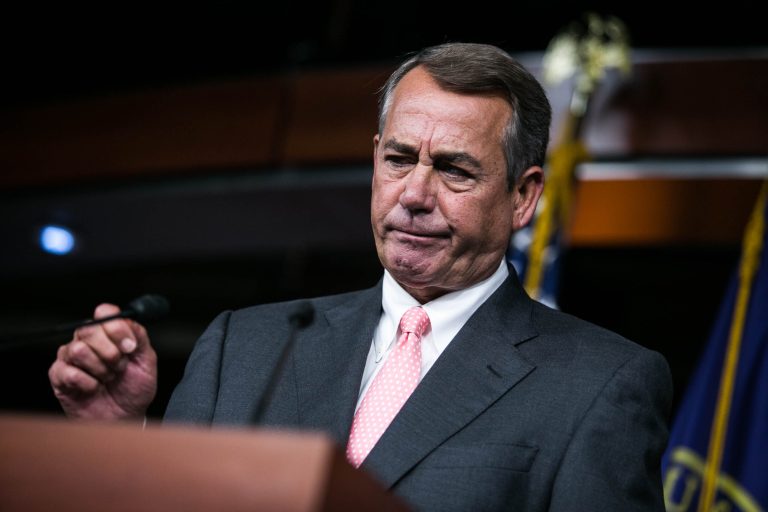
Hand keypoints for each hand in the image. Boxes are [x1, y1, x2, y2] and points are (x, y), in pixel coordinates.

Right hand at [48, 303, 157, 420]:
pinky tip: (95, 388)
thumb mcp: (147, 361)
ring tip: (107, 379)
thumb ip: (139, 337)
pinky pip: (68, 371)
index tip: (129, 347)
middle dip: (111, 352)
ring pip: (78, 350)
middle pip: (89, 328)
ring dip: (100, 369)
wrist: (125, 417)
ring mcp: (70, 357)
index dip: (117, 328)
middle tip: (119, 367)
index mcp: (108, 333)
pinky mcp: (59, 375)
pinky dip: (88, 383)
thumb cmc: (134, 389)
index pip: (104, 312)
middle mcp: (88, 340)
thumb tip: (128, 322)